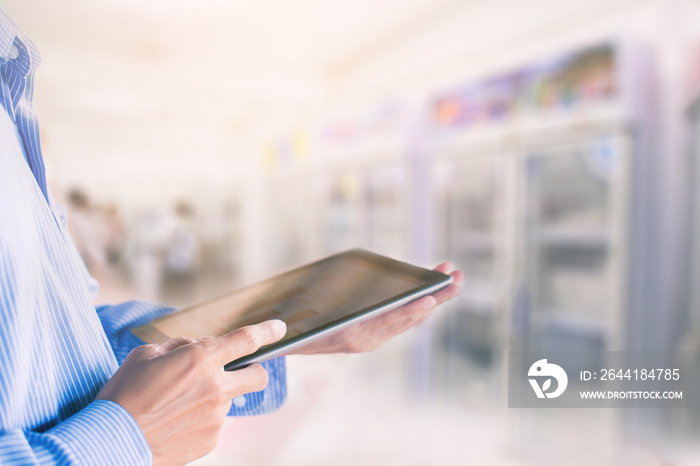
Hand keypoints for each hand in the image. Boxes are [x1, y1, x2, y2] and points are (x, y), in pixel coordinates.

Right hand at [96, 320, 285, 465]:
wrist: (112, 441)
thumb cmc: (125, 393)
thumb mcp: (146, 355)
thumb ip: (179, 347)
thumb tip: (194, 349)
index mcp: (201, 359)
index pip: (247, 339)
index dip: (267, 331)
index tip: (278, 328)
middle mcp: (216, 387)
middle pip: (258, 376)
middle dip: (253, 371)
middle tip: (236, 373)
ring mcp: (217, 416)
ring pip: (229, 400)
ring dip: (213, 398)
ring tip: (178, 405)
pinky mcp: (212, 439)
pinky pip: (215, 423)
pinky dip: (202, 419)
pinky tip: (177, 422)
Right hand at [290, 262, 462, 354]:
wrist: (288, 346)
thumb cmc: (295, 327)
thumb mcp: (306, 317)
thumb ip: (322, 312)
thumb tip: (334, 299)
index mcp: (353, 336)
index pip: (389, 322)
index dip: (411, 310)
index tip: (431, 299)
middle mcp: (367, 339)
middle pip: (408, 318)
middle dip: (436, 297)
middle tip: (457, 279)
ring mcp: (372, 338)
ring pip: (410, 318)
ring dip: (434, 298)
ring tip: (453, 278)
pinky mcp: (374, 334)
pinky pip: (402, 319)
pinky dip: (418, 303)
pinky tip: (432, 290)